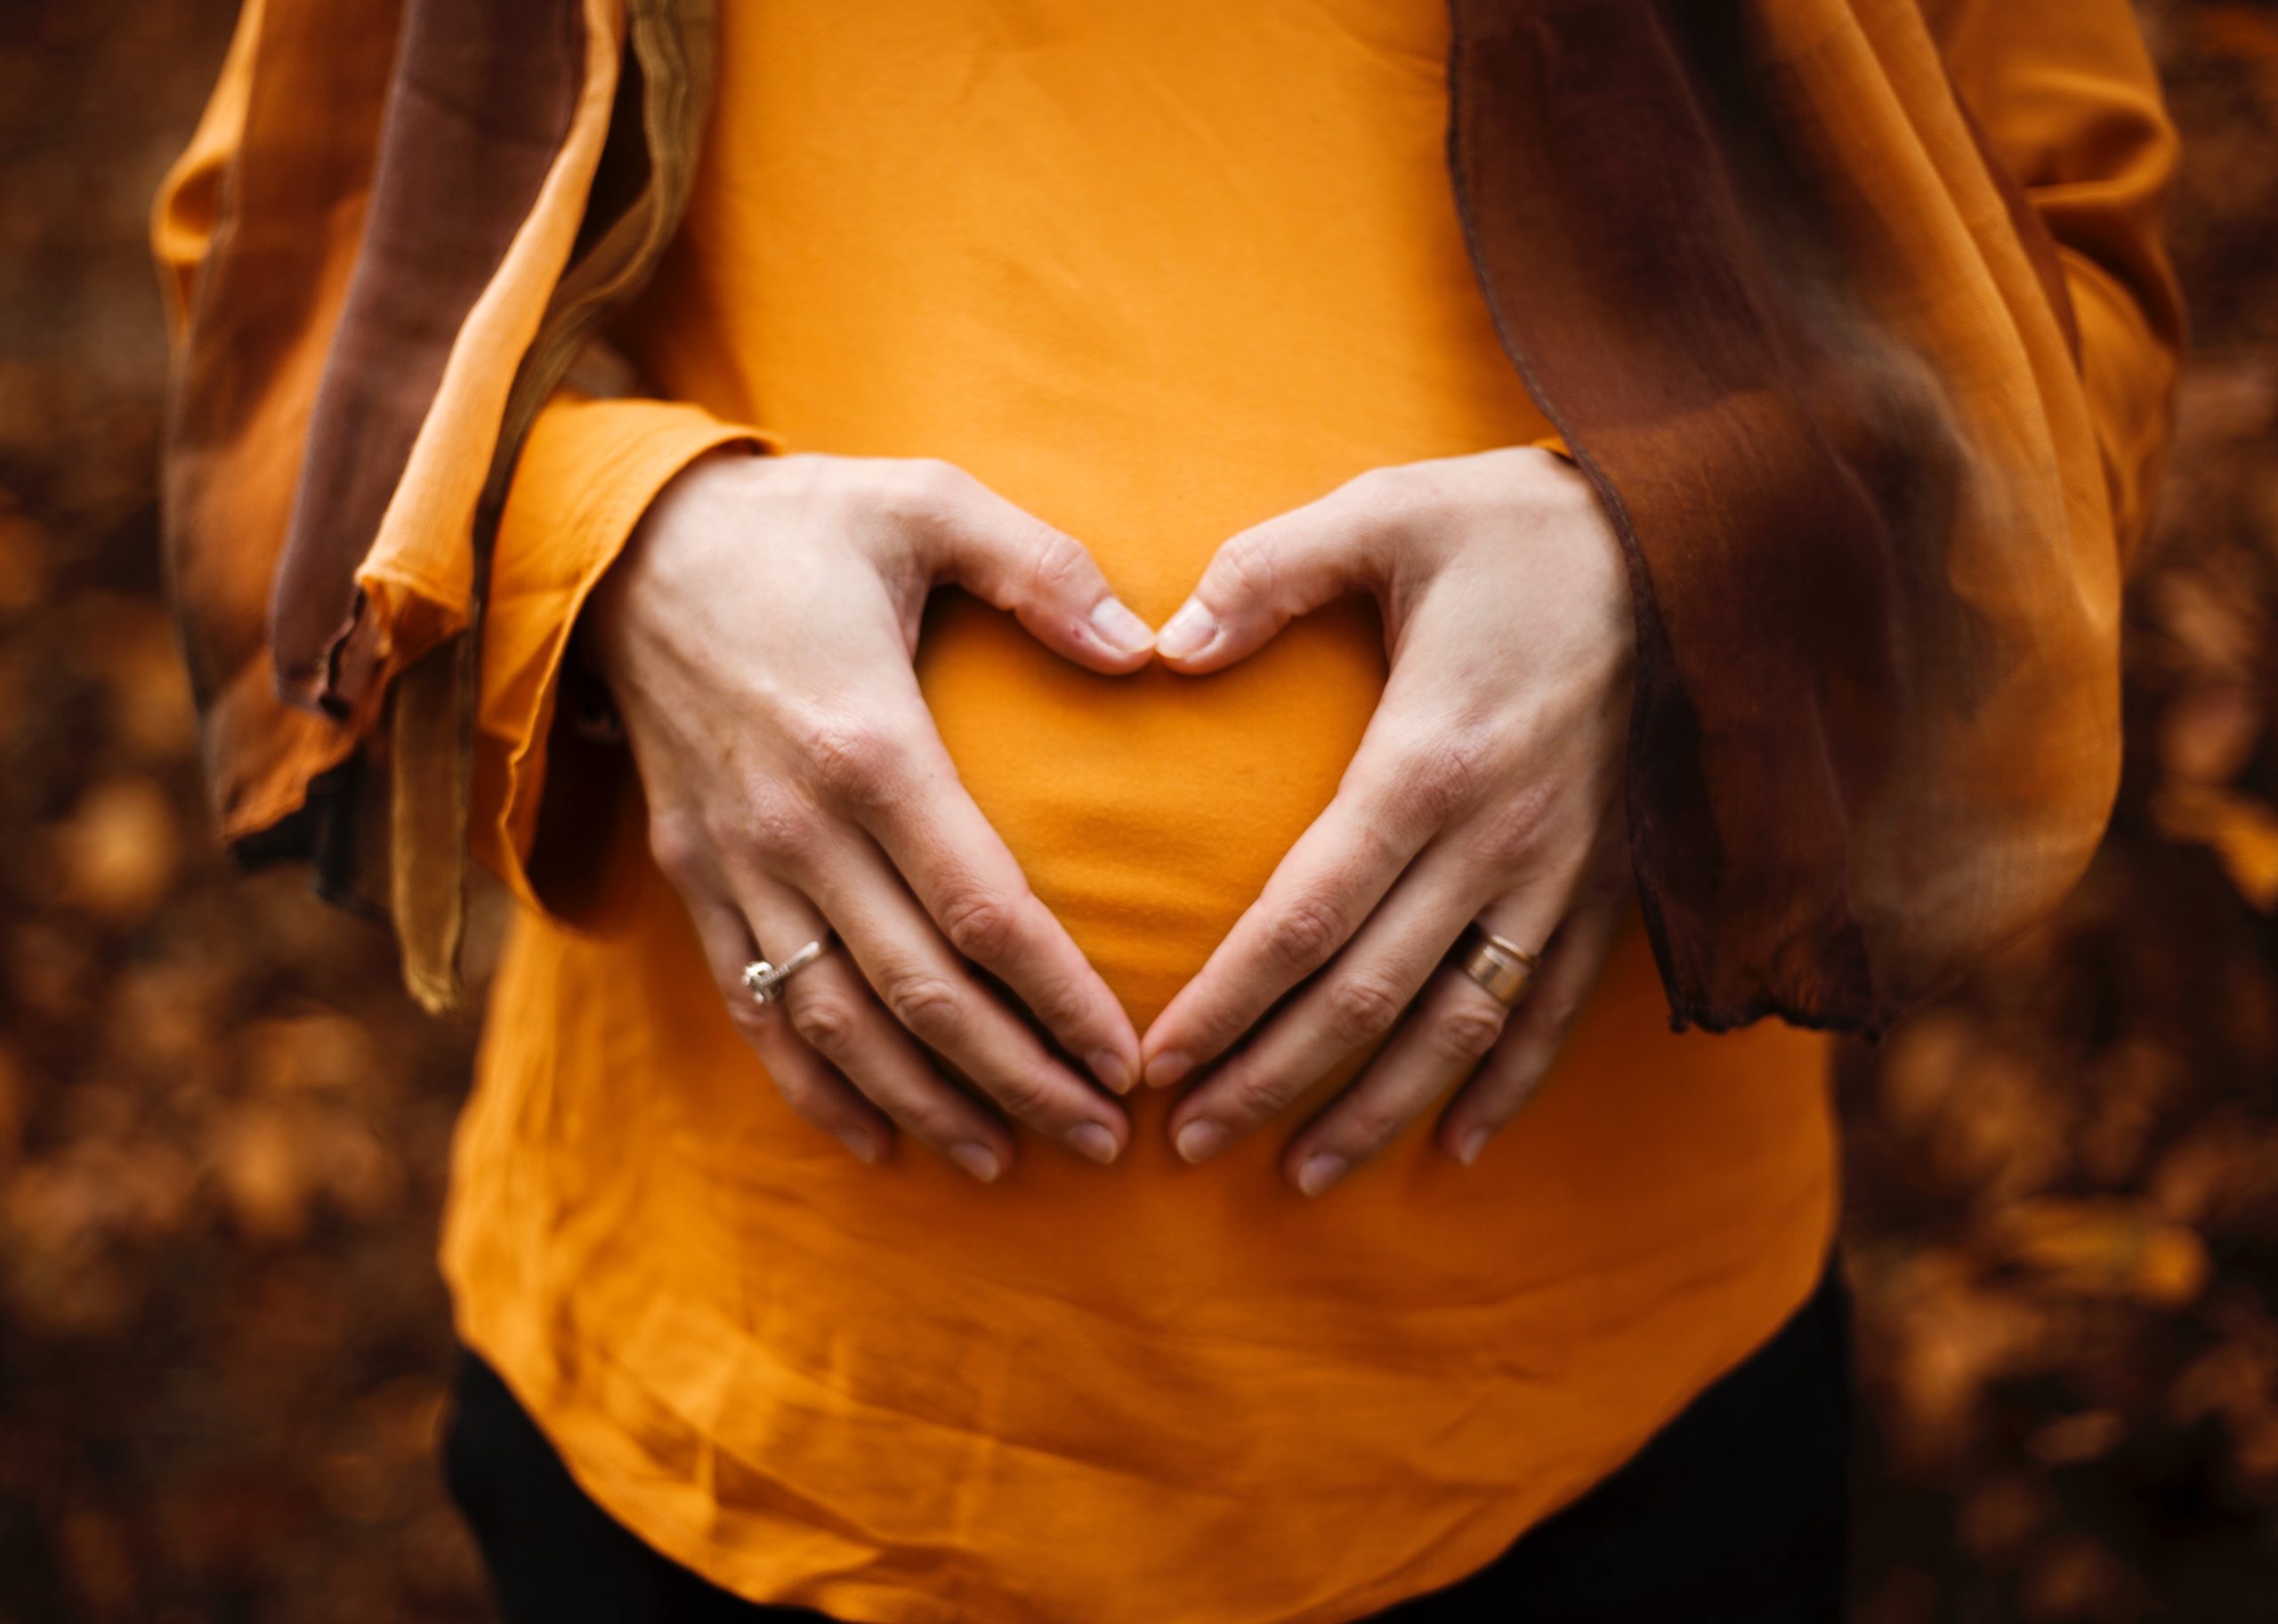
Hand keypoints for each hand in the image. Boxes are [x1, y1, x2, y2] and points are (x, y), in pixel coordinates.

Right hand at [588, 450, 1156, 1180]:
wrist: (625, 546)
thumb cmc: (799, 524)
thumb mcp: (924, 500)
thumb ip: (1042, 567)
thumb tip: (1148, 650)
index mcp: (869, 745)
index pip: (983, 911)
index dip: (1060, 999)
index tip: (1129, 1059)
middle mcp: (797, 827)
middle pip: (920, 995)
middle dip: (1018, 1080)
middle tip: (1103, 1140)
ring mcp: (737, 865)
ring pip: (837, 1025)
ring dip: (925, 1104)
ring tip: (1007, 1161)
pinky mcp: (695, 879)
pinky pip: (753, 1009)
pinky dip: (812, 1087)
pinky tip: (874, 1143)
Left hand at [1141, 445, 1635, 1193]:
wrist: (1706, 540)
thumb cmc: (1523, 526)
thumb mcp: (1386, 512)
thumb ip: (1266, 573)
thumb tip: (1164, 643)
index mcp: (1427, 761)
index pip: (1306, 919)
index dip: (1228, 1004)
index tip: (1160, 1065)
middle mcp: (1498, 841)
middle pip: (1368, 997)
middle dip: (1273, 1080)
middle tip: (1190, 1144)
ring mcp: (1564, 874)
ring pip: (1461, 1026)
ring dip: (1378, 1109)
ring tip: (1302, 1176)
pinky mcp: (1612, 883)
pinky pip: (1555, 1008)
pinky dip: (1507, 1084)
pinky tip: (1455, 1146)